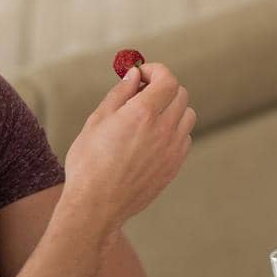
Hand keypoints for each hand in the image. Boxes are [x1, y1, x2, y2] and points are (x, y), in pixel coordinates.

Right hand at [62, 62, 194, 231]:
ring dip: (172, 108)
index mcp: (142, 113)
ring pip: (187, 115)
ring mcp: (172, 150)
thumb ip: (120, 94)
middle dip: (163, 87)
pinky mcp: (174, 167)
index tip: (143, 74)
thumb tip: (134, 75)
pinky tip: (152, 138)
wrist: (96, 205)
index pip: (168, 79)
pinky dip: (174, 130)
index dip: (156, 71)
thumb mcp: (97, 120)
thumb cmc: (89, 162)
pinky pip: (185, 138)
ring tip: (148, 116)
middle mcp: (163, 129)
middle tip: (142, 93)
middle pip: (180, 94)